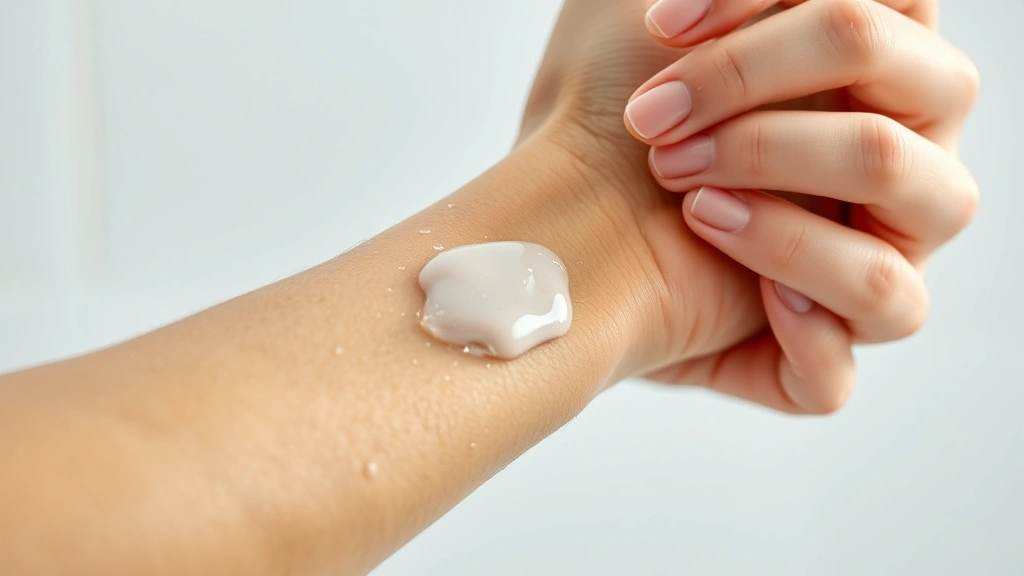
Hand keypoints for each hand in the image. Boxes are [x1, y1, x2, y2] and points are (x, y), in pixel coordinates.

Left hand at [522, 0, 977, 412]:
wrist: (552, 240)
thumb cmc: (598, 127)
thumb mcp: (625, 22)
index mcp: (868, 65)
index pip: (887, 3)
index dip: (779, 5)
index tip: (661, 28)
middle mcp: (902, 149)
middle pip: (935, 86)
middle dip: (768, 91)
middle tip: (655, 128)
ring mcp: (887, 245)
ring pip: (932, 202)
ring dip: (797, 206)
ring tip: (693, 207)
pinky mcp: (839, 332)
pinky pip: (886, 320)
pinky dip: (819, 318)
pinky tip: (754, 298)